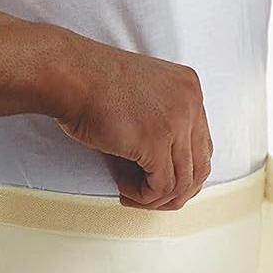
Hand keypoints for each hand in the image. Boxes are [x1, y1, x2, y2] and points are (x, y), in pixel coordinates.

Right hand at [44, 31, 213, 209]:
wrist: (69, 74)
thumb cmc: (93, 85)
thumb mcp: (144, 97)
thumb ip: (165, 123)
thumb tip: (170, 172)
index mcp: (189, 88)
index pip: (202, 145)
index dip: (183, 173)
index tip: (159, 182)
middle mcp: (190, 103)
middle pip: (200, 167)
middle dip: (175, 192)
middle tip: (149, 198)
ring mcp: (177, 122)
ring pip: (182, 182)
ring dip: (155, 196)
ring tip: (131, 191)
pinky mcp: (156, 142)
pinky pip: (161, 187)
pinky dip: (142, 195)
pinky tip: (123, 186)